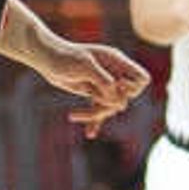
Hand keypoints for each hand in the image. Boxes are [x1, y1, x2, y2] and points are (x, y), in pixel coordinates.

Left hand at [32, 33, 151, 136]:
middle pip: (127, 98)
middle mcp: (113, 73)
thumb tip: (116, 98)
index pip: (142, 79)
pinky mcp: (92, 92)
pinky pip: (99, 110)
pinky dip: (95, 121)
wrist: (46, 58)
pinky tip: (90, 133)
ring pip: (111, 107)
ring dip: (96, 114)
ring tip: (74, 115)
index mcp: (116, 62)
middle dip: (110, 104)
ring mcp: (103, 84)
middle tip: (93, 101)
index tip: (116, 87)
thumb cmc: (65, 56)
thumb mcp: (85, 66)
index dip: (133, 88)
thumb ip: (103, 80)